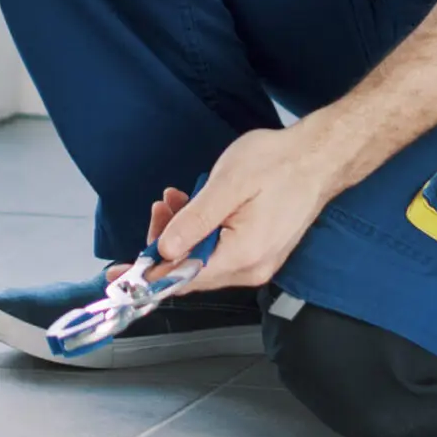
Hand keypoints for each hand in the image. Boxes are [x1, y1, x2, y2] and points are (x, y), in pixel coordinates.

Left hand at [152, 123, 349, 293]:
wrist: (319, 157)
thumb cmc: (278, 164)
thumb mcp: (228, 185)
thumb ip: (195, 221)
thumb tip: (164, 251)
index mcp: (242, 256)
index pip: (182, 279)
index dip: (147, 275)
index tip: (116, 275)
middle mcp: (250, 269)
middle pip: (190, 272)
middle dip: (165, 244)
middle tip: (160, 208)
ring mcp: (257, 262)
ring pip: (203, 259)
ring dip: (183, 233)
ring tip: (176, 198)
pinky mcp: (259, 251)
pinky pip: (219, 251)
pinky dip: (201, 231)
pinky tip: (195, 206)